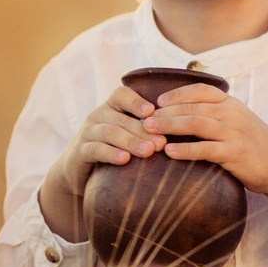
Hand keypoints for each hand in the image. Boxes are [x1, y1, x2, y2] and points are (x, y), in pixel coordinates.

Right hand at [38, 86, 167, 238]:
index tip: (153, 111)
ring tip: (148, 152)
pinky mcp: (80, 152)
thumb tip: (187, 125)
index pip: (121, 94)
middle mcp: (98, 116)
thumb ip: (149, 127)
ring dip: (130, 141)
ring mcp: (87, 133)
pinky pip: (95, 149)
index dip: (136, 101)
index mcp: (112, 107)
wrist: (81, 171)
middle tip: (162, 141)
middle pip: (120, 117)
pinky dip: (110, 153)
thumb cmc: (115, 150)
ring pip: (109, 132)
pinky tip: (124, 160)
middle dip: (143, 129)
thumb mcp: (129, 134)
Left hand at [144, 83, 267, 237]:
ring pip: (196, 123)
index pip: (201, 90)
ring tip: (150, 131)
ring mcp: (234, 133)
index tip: (157, 101)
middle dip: (166, 111)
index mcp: (231, 104)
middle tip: (143, 118)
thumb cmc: (251, 145)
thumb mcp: (235, 123)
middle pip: (193, 107)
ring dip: (170, 126)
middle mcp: (232, 114)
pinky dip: (186, 149)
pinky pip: (206, 149)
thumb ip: (213, 115)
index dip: (177, 94)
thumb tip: (179, 114)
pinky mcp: (236, 153)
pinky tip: (169, 152)